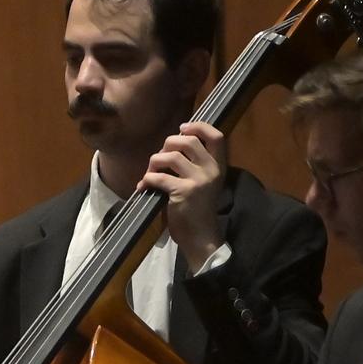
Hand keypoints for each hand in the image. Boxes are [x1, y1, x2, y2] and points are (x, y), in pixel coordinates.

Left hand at [139, 121, 228, 270]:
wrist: (201, 237)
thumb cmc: (197, 210)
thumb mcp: (203, 183)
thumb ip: (194, 165)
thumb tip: (172, 145)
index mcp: (219, 166)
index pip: (217, 136)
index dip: (199, 126)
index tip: (182, 128)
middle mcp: (211, 170)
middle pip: (188, 141)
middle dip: (167, 144)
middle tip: (159, 158)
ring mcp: (198, 181)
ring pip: (170, 156)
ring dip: (154, 162)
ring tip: (150, 174)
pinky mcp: (183, 192)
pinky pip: (158, 177)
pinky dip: (146, 180)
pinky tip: (143, 187)